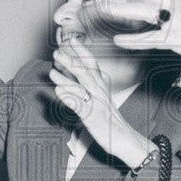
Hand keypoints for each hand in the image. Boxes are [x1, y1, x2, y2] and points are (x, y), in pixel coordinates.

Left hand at [50, 37, 153, 168]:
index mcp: (102, 88)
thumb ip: (86, 90)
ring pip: (82, 86)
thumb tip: (68, 80)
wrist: (129, 141)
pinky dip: (69, 98)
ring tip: (52, 70)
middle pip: (86, 72)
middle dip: (71, 60)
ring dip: (66, 77)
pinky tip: (58, 92)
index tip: (71, 40)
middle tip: (57, 51)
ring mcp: (97, 105)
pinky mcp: (94, 118)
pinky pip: (80, 106)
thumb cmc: (112, 123)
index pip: (92, 65)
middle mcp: (100, 93)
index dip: (82, 52)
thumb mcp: (100, 102)